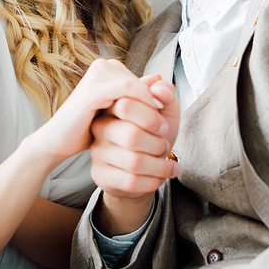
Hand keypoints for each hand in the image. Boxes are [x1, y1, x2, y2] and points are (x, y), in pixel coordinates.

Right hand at [36, 58, 168, 164]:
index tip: (166, 122)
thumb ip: (138, 97)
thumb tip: (159, 79)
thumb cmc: (87, 128)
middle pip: (142, 82)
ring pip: (138, 86)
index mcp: (109, 70)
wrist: (59, 140)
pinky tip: (148, 125)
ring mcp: (96, 75)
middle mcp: (102, 66)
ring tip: (159, 129)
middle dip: (156, 105)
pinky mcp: (93, 88)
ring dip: (151, 108)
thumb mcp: (118, 114)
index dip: (158, 101)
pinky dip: (142, 105)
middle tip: (165, 127)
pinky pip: (127, 90)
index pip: (144, 81)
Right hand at [89, 78, 179, 233]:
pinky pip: (130, 181)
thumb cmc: (153, 134)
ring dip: (161, 167)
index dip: (152, 117)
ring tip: (171, 166)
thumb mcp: (164, 110)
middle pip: (132, 136)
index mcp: (112, 105)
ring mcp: (97, 151)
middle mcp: (100, 127)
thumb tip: (156, 86)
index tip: (164, 126)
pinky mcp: (99, 174)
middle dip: (159, 144)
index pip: (126, 105)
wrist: (142, 166)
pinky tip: (161, 178)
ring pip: (134, 162)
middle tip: (166, 147)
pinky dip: (153, 181)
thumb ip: (165, 92)